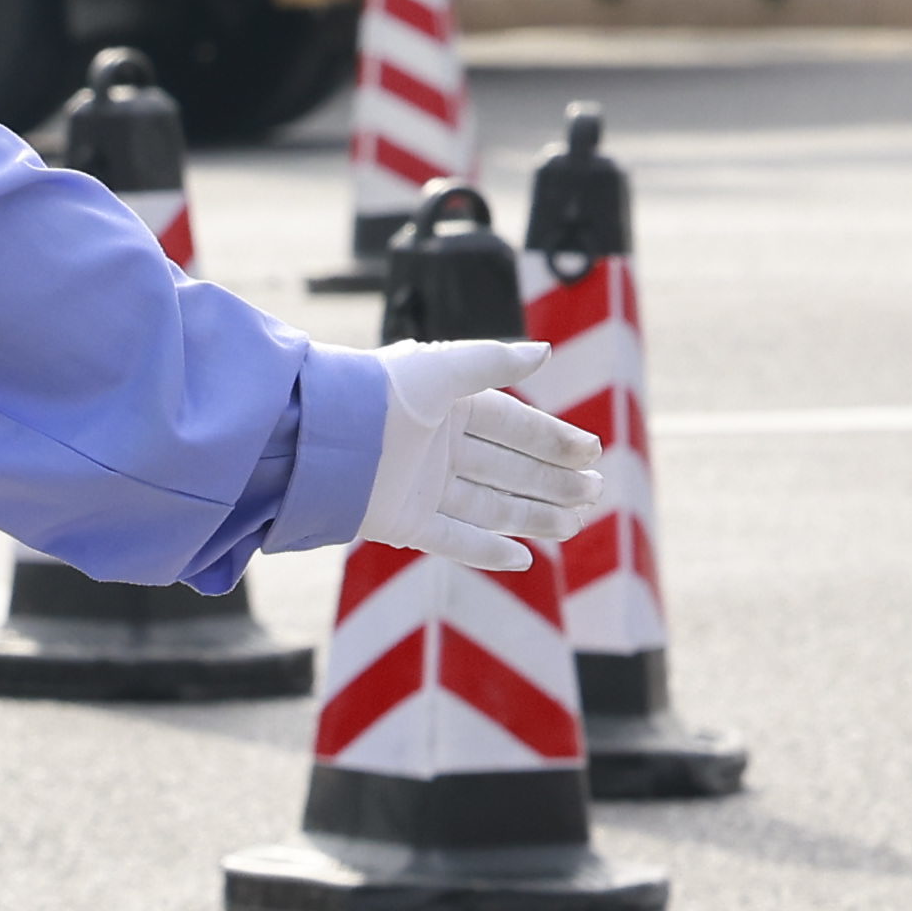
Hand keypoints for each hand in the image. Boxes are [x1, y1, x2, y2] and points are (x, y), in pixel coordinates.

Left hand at [344, 335, 597, 570]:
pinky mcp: (403, 523)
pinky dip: (487, 550)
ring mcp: (421, 487)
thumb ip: (492, 361)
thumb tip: (545, 351)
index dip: (552, 439)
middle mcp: (436, 447)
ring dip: (532, 515)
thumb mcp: (441, 370)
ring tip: (574, 523)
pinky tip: (524, 559)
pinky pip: (454, 539)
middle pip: (507, 467)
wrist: (316, 440)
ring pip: (489, 505)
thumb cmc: (378, 394)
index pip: (511, 426)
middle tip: (595, 491)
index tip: (593, 452)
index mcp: (446, 407)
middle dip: (552, 479)